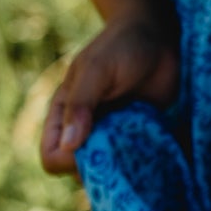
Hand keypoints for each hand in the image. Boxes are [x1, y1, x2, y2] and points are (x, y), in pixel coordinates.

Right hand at [40, 7, 179, 176]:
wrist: (158, 36)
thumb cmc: (122, 47)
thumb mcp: (97, 69)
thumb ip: (81, 104)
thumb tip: (69, 146)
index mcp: (64, 116)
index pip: (52, 158)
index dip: (68, 162)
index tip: (95, 148)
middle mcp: (86, 132)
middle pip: (81, 173)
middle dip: (101, 171)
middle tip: (126, 150)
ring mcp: (113, 137)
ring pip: (110, 173)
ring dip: (124, 169)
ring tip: (143, 146)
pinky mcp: (138, 138)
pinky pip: (136, 164)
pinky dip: (144, 163)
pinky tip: (158, 148)